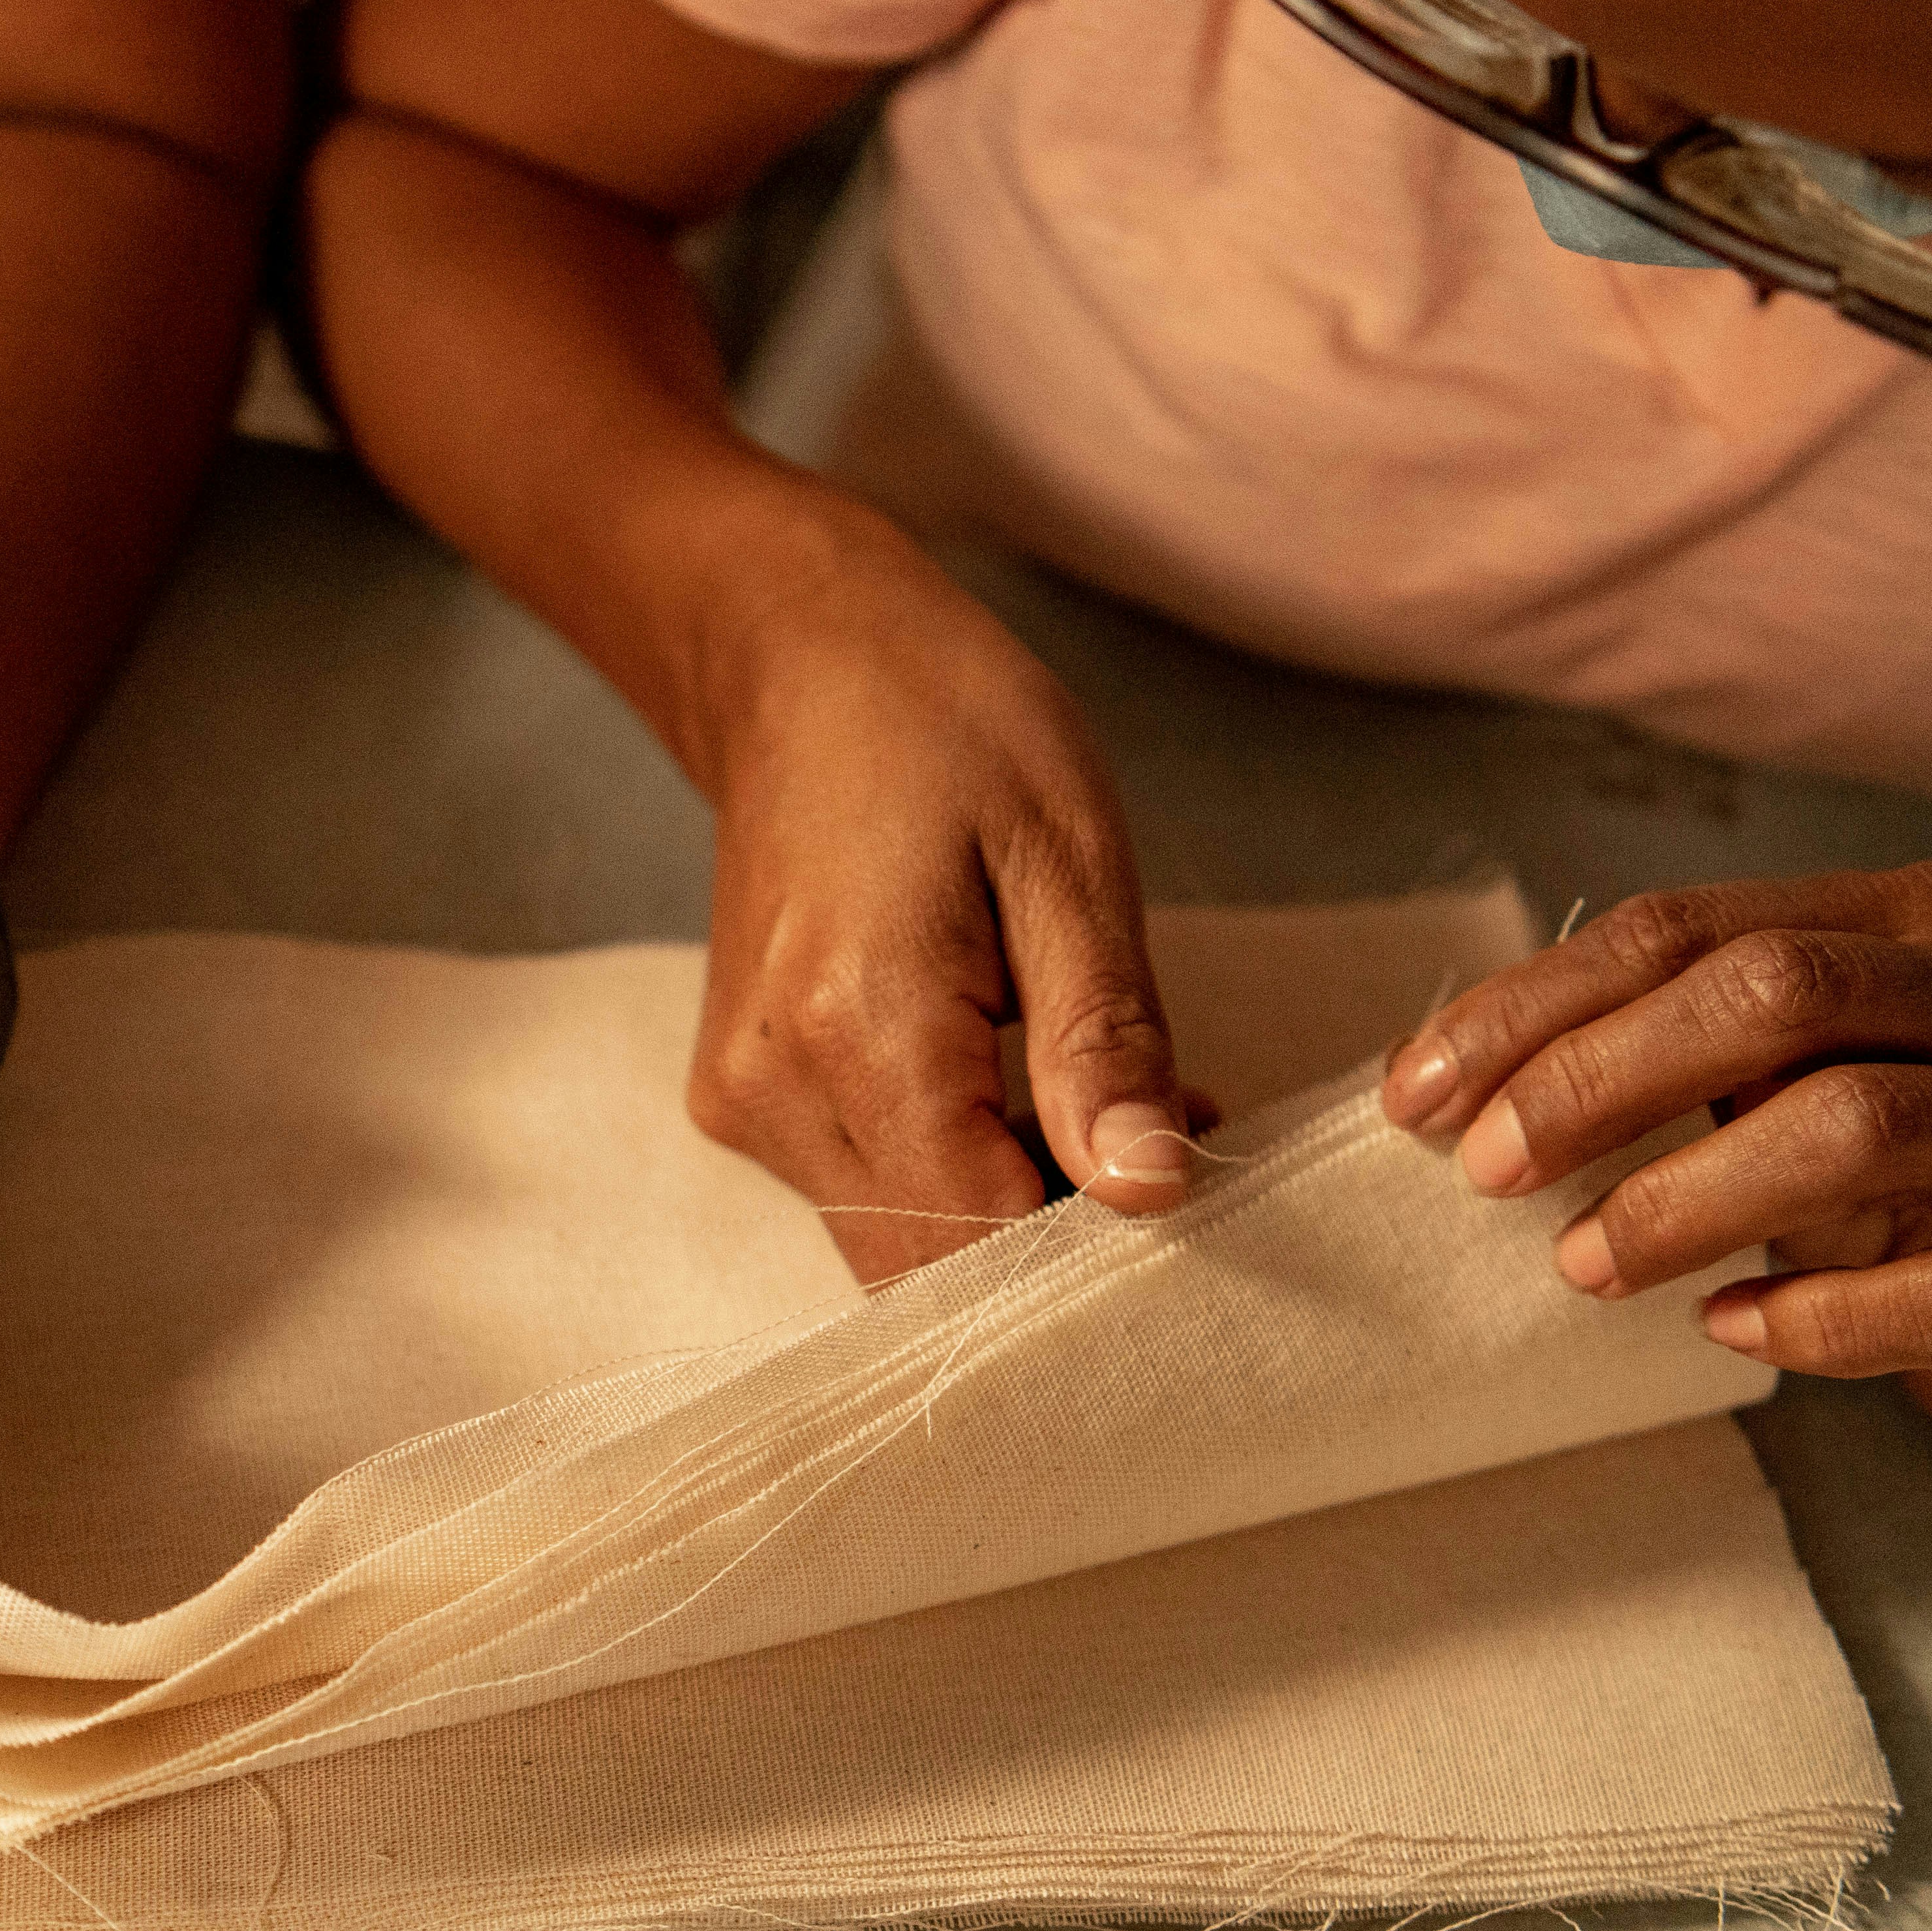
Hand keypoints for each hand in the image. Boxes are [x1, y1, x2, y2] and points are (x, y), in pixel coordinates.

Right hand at [686, 538, 1184, 1282]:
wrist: (797, 664)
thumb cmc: (945, 726)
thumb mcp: (1068, 857)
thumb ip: (1103, 1041)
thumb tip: (1151, 1192)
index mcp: (857, 1029)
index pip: (986, 1240)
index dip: (1099, 1243)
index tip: (1188, 1177)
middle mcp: (775, 1090)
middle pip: (934, 1266)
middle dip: (1061, 1234)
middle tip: (1165, 1128)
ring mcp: (744, 1103)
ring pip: (899, 1244)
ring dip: (1016, 1203)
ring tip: (1100, 1092)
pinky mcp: (743, 1097)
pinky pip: (865, 1190)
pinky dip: (958, 1170)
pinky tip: (1019, 1087)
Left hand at [1380, 863, 1931, 1440]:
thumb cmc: (1909, 1159)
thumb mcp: (1796, 1073)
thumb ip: (1671, 1048)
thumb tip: (1457, 1085)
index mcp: (1912, 915)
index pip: (1687, 930)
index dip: (1536, 1008)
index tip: (1418, 1093)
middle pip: (1774, 996)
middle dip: (1599, 1081)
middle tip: (1487, 1172)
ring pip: (1855, 1127)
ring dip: (1687, 1202)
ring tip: (1585, 1264)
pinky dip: (1814, 1316)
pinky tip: (1731, 1328)